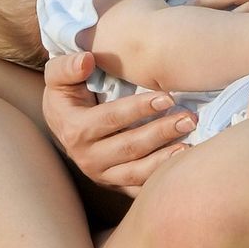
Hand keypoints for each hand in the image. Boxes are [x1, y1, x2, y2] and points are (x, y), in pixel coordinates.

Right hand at [42, 52, 196, 195]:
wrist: (63, 122)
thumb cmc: (67, 91)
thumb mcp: (58, 75)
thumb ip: (68, 65)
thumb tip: (86, 60)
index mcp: (76, 130)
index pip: (113, 118)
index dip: (141, 108)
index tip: (168, 97)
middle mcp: (87, 158)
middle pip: (130, 147)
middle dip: (161, 133)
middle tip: (189, 119)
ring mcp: (102, 175)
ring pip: (137, 172)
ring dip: (165, 159)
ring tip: (190, 144)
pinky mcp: (114, 185)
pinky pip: (139, 187)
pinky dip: (160, 179)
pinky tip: (181, 167)